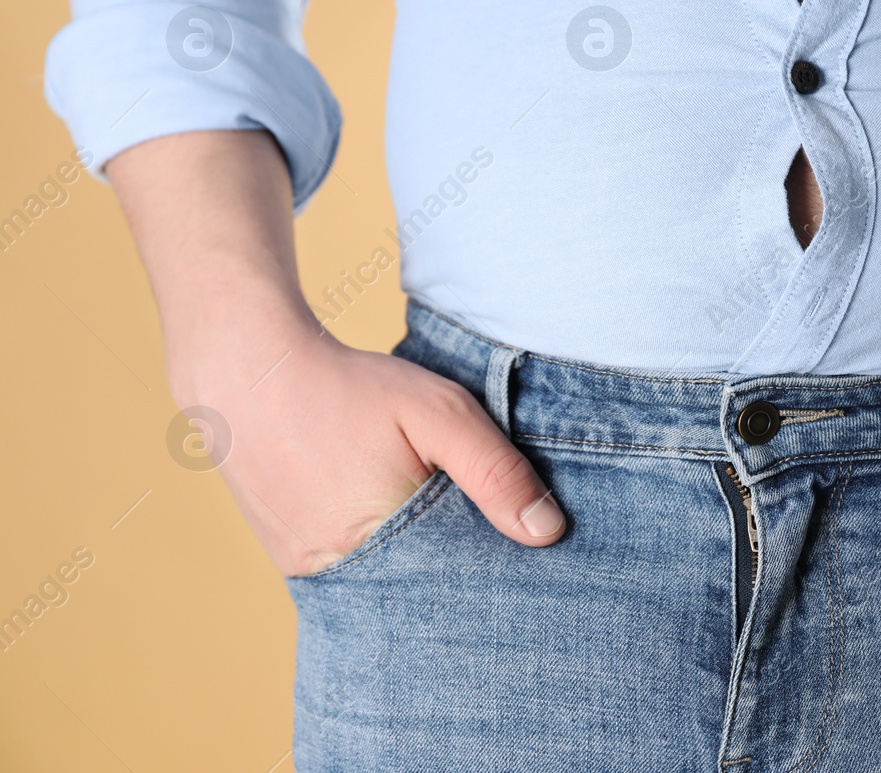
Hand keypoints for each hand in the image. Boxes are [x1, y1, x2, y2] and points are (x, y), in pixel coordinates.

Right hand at [103, 131, 565, 578]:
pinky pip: (355, 572)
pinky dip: (384, 553)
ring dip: (419, 560)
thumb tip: (549, 531)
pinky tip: (398, 517)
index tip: (527, 549)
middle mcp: (338, 574)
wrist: (248, 371)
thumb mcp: (438, 413)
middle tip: (485, 530)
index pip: (460, 585)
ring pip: (388, 583)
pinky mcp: (292, 560)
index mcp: (379, 545)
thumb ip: (495, 471)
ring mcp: (308, 572)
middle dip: (459, 568)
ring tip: (436, 515)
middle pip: (423, 591)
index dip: (495, 567)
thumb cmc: (349, 387)